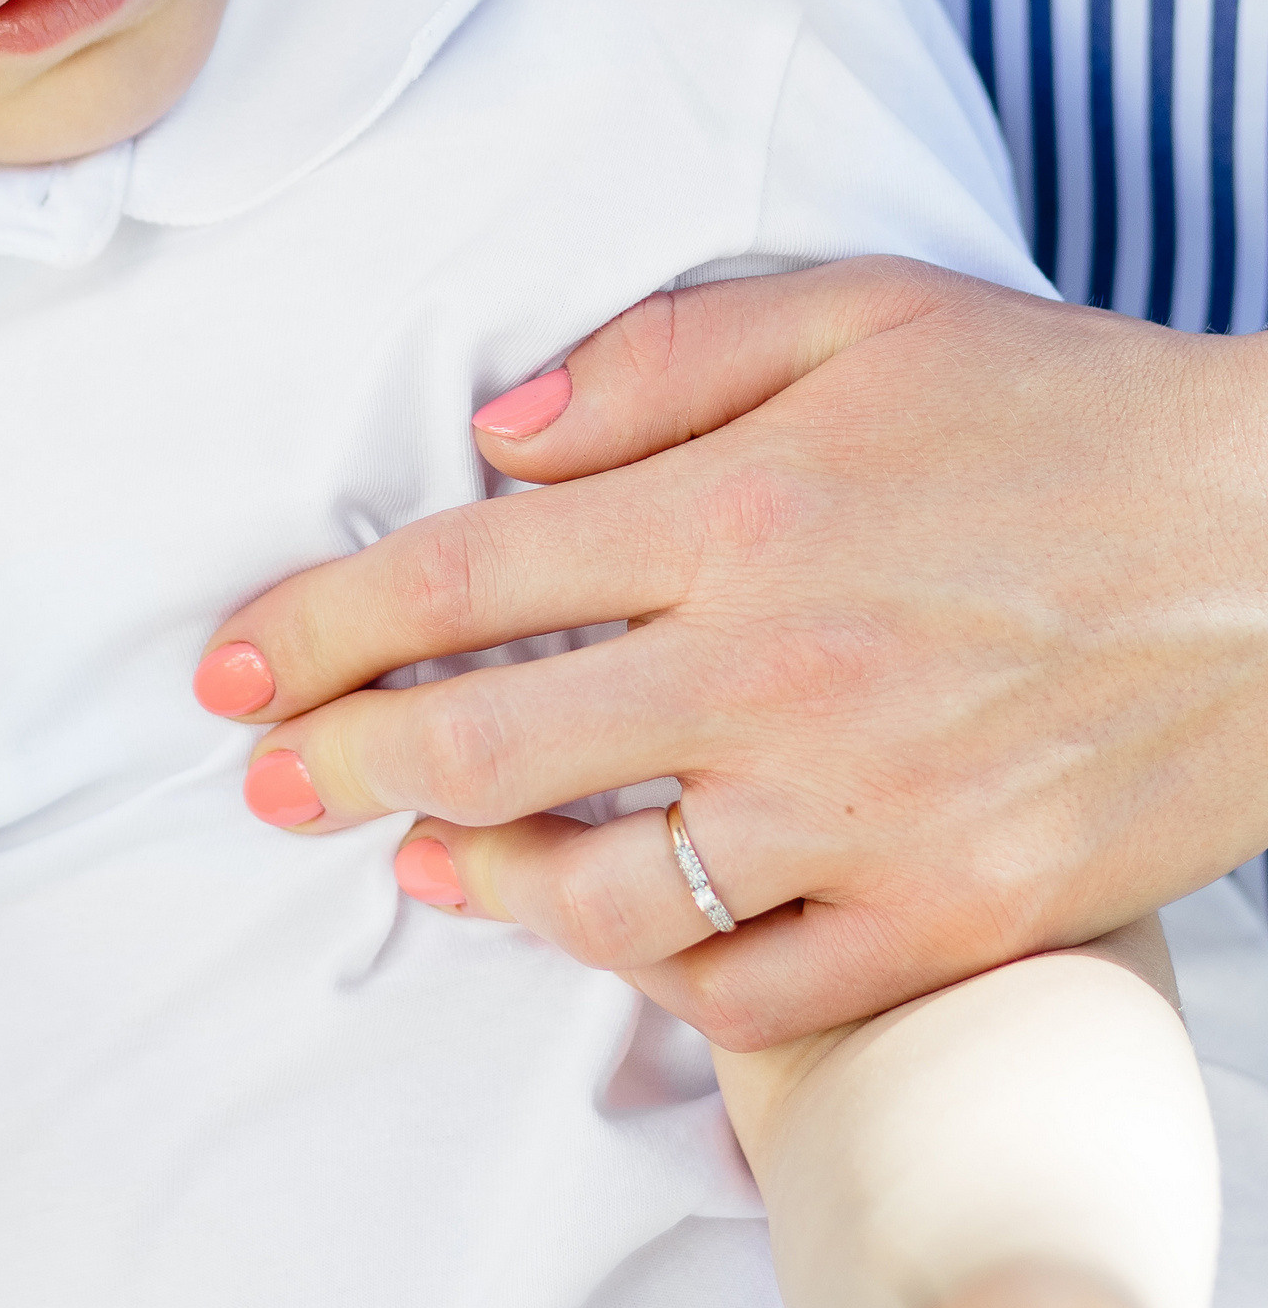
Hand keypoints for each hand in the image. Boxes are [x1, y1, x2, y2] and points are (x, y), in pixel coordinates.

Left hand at [196, 260, 1267, 1045]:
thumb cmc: (1076, 412)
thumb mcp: (865, 315)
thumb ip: (661, 360)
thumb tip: (495, 438)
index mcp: (738, 513)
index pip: (458, 579)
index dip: (315, 628)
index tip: (231, 668)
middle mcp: (775, 675)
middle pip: (488, 747)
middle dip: (344, 766)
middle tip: (268, 782)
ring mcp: (863, 817)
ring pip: (602, 897)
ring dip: (484, 882)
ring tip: (430, 864)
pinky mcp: (951, 921)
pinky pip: (756, 992)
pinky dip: (666, 972)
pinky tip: (625, 931)